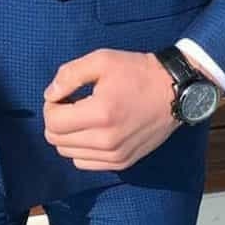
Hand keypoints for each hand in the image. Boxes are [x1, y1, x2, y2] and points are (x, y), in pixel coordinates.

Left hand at [43, 49, 181, 170]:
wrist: (174, 92)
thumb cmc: (137, 72)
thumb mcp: (102, 60)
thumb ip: (69, 75)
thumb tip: (49, 95)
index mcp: (100, 113)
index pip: (52, 122)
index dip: (51, 106)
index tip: (64, 95)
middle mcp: (107, 140)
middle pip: (56, 140)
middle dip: (57, 121)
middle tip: (72, 105)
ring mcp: (115, 155)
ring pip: (68, 154)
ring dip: (68, 136)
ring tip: (85, 118)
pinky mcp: (122, 163)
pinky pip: (84, 163)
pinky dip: (82, 149)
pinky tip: (94, 132)